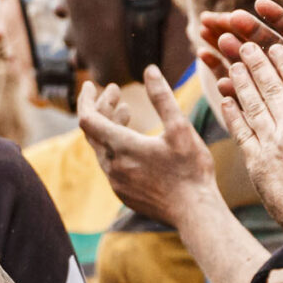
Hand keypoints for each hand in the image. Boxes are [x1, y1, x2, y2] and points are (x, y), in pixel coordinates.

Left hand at [75, 68, 220, 226]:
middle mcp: (112, 166)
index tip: (92, 84)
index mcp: (122, 147)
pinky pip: (110, 164)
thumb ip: (162, 97)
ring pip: (102, 148)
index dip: (88, 98)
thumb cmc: (191, 170)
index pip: (88, 118)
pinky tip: (132, 142)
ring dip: (109, 127)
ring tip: (125, 112)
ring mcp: (116, 182)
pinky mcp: (123, 193)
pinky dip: (115, 147)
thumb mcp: (180, 128)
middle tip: (114, 91)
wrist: (195, 212)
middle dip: (102, 107)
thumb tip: (150, 70)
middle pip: (94, 131)